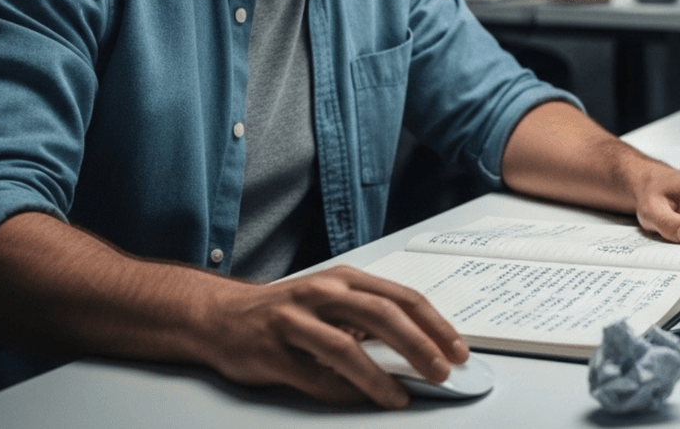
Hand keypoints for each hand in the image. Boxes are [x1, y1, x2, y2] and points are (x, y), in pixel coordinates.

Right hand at [200, 265, 468, 408]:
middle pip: (382, 315)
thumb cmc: (287, 311)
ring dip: (380, 376)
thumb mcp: (332, 302)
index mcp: (344, 279)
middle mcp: (321, 292)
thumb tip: (421, 349)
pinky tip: (362, 401)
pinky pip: (314, 376)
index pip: (402, 297)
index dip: (435, 324)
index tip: (458, 349)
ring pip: (346, 347)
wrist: (221, 316)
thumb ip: (370, 319)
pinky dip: (342, 391)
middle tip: (442, 372)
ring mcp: (294, 319)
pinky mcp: (272, 350)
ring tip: (401, 396)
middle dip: (418, 346)